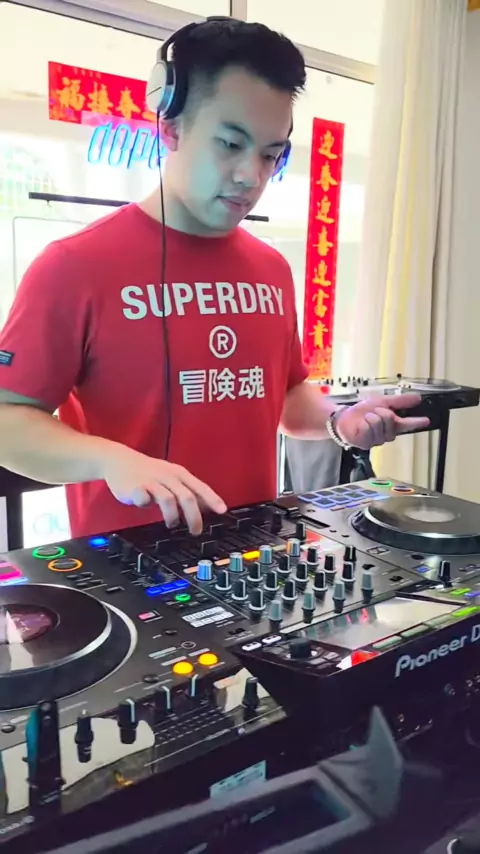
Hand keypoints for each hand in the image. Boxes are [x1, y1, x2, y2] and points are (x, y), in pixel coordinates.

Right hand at [103, 447, 226, 534]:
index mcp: (179, 474)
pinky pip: (143, 498)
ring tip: (172, 524)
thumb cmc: (148, 472)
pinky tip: (145, 506)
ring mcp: (151, 481)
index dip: (212, 499)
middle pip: (187, 497)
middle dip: (194, 516)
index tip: (222, 511)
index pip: (200, 487)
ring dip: (172, 516)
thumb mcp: (171, 477)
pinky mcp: (135, 487)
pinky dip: (145, 504)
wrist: (119, 460)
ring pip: (168, 499)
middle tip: (196, 531)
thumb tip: (206, 506)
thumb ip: (186, 491)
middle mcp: (167, 476)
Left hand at [335, 393, 429, 449]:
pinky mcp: (367, 443)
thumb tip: (418, 398)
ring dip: (371, 416)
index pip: (408, 424)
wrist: (343, 418)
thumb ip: (400, 401)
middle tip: (374, 412)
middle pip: (391, 419)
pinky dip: (364, 422)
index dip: (418, 422)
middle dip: (381, 412)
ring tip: (366, 418)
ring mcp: (377, 440)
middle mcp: (387, 435)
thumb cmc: (363, 412)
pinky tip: (361, 424)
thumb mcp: (382, 402)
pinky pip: (369, 428)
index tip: (427, 420)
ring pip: (380, 423)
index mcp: (393, 425)